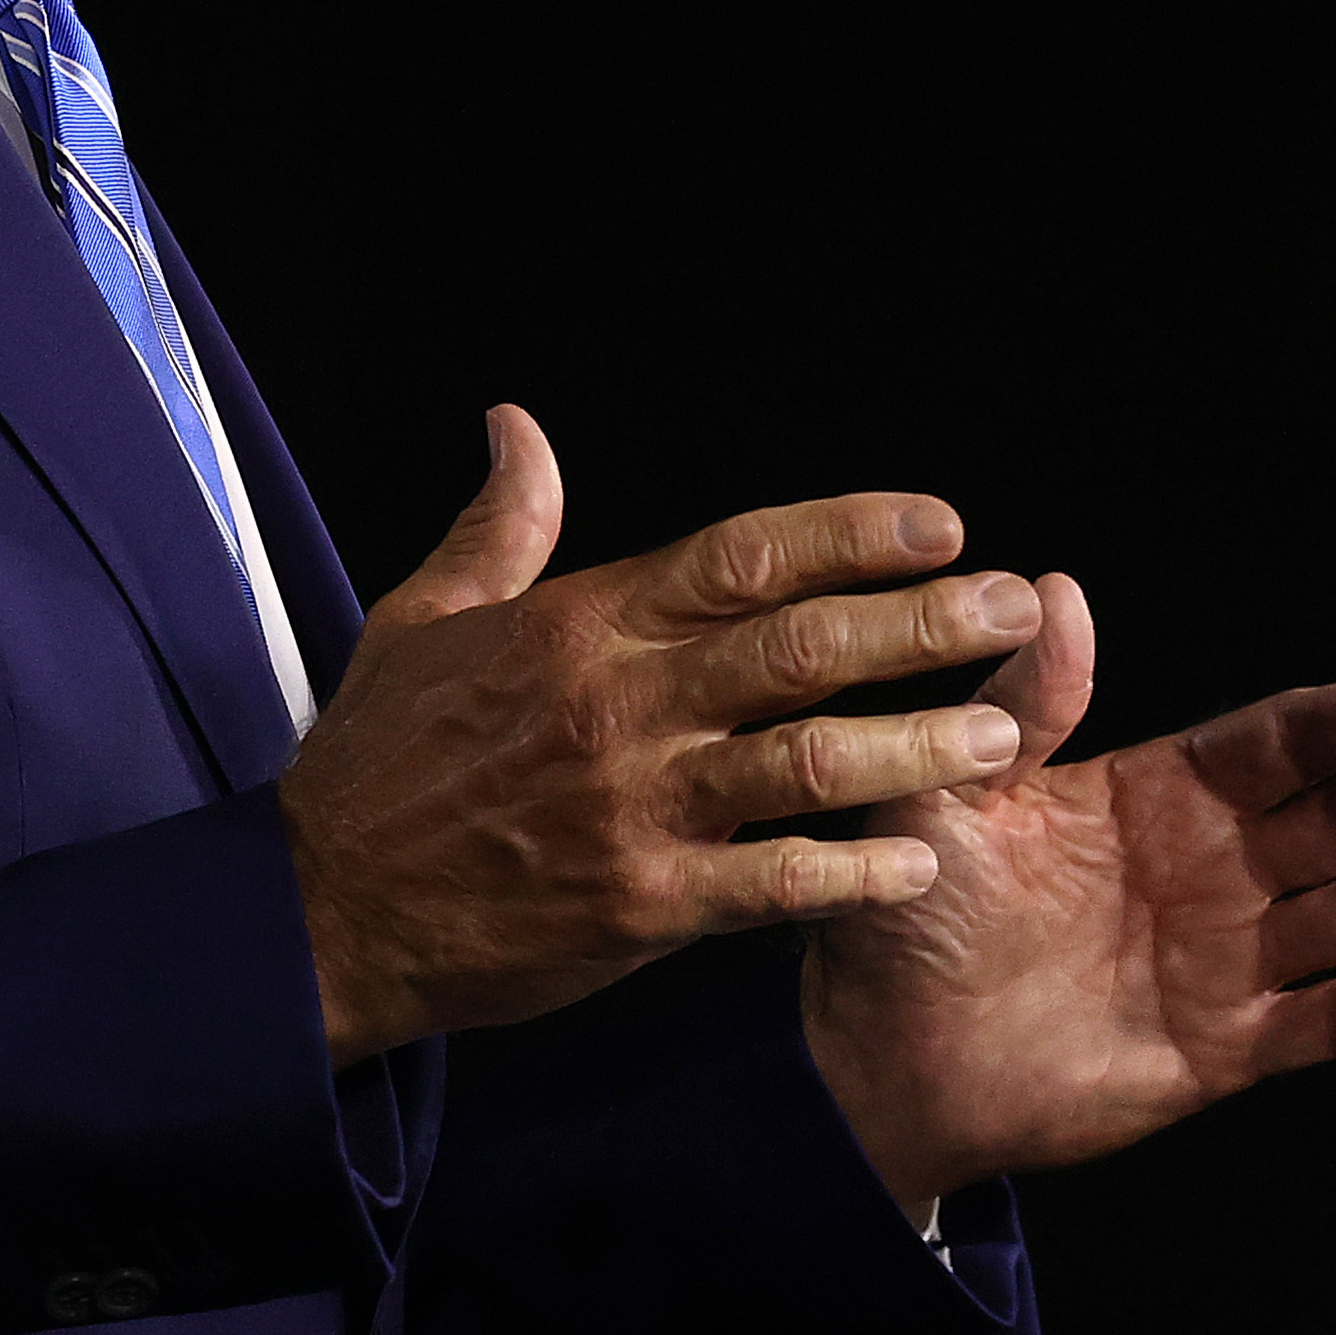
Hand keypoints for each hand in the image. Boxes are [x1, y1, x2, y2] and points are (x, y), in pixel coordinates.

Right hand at [278, 407, 1043, 1064]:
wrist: (319, 910)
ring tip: (1000, 733)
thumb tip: (518, 424)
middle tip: (1016, 606)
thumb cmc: (377, 764)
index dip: (854, 532)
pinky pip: (774, 881)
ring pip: (809, 759)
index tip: (941, 525)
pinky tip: (919, 860)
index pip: (745, 553)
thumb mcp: (426, 619)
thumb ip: (500, 524)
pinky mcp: (641, 905)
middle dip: (925, 621)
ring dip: (917, 744)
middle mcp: (622, 703)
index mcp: (583, 624)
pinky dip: (853, 870)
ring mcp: (637, 806)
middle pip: (803, 643)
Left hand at [797, 572, 1335, 1207]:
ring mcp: (1221, 961)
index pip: (1283, 743)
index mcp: (1159, 794)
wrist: (876, 1057)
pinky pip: (1308, 1026)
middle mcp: (1209, 870)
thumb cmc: (907, 917)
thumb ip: (1020, 703)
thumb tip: (1056, 590)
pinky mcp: (1217, 1050)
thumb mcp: (949, 792)